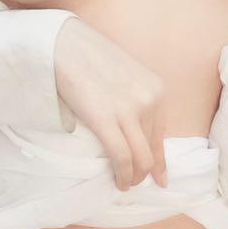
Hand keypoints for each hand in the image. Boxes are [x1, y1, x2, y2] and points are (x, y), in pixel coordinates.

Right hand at [53, 16, 169, 190]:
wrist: (65, 44)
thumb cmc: (89, 56)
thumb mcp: (125, 76)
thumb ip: (135, 99)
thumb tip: (132, 131)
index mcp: (156, 88)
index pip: (162, 133)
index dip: (161, 159)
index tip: (160, 177)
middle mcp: (150, 100)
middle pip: (153, 149)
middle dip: (146, 171)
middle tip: (135, 183)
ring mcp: (130, 111)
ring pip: (141, 158)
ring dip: (134, 176)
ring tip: (124, 184)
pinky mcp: (107, 120)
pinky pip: (122, 157)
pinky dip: (122, 175)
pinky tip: (118, 182)